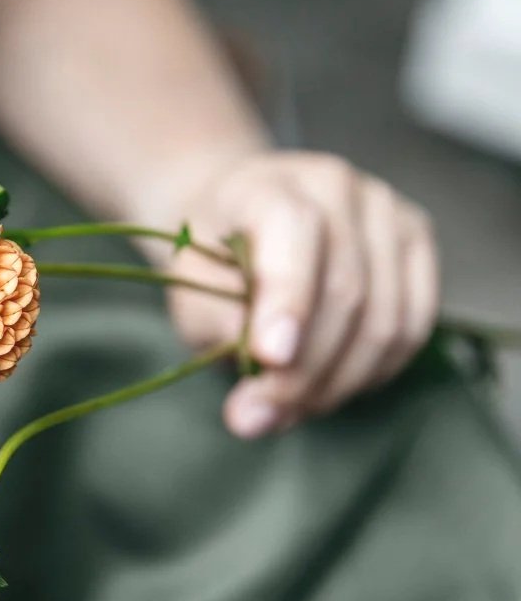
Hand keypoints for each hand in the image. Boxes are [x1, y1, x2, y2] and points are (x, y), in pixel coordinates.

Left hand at [166, 151, 439, 438]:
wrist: (235, 213)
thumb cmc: (209, 252)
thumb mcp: (186, 283)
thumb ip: (215, 321)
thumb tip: (265, 372)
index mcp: (268, 184)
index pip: (291, 232)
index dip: (287, 299)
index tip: (270, 358)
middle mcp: (337, 187)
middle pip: (344, 292)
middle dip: (302, 371)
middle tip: (256, 417)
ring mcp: (385, 211)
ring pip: (383, 319)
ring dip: (335, 384)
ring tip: (285, 411)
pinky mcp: (415, 243)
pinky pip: (411, 326)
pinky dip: (371, 372)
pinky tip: (328, 389)